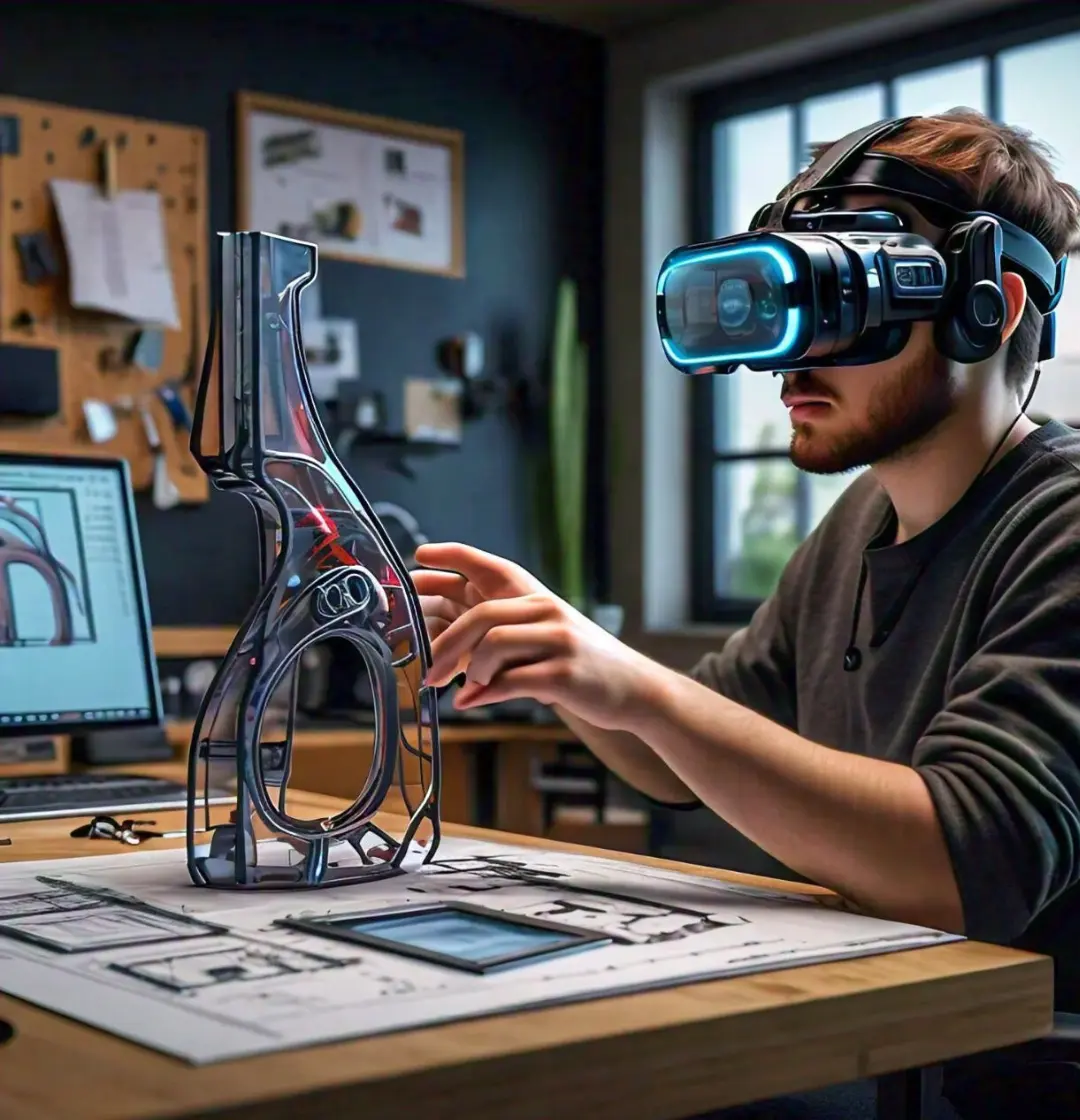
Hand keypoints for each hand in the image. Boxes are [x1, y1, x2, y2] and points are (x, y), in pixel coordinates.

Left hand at [411, 542, 659, 731]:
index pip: (488, 566)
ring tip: (466, 686)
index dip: (452, 557)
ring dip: (470, 671)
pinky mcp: (564, 674)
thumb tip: (447, 655)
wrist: (634, 688)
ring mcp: (558, 641)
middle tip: (427, 669)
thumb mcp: (543, 639)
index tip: (419, 556)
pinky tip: (472, 702)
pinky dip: (484, 695)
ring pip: (492, 647)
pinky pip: (510, 682)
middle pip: (481, 616)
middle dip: (446, 644)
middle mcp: (547, 610)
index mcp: (537, 597)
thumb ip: (501, 640)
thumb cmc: (580, 663)